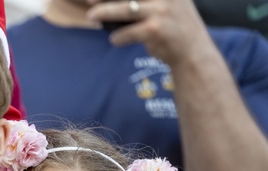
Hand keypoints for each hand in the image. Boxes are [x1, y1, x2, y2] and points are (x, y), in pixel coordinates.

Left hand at [86, 0, 213, 66]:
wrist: (193, 53)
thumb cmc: (175, 28)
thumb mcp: (167, 5)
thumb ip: (146, 1)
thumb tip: (109, 2)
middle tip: (88, 0)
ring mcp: (162, 11)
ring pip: (125, 9)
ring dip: (104, 12)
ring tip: (91, 16)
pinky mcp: (155, 30)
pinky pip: (127, 32)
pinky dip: (118, 37)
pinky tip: (115, 40)